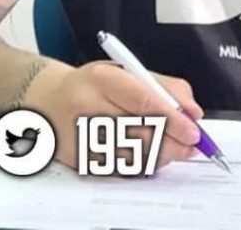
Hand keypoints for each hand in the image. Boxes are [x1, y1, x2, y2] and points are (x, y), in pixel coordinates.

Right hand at [24, 60, 203, 170]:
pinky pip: (120, 169)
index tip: (193, 129)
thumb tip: (193, 111)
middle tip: (192, 144)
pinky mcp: (79, 160)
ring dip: (161, 156)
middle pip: (138, 131)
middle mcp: (88, 107)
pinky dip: (143, 165)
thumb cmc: (94, 84)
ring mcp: (81, 137)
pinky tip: (154, 156)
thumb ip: (164, 86)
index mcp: (103, 78)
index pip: (143, 100)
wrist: (47, 101)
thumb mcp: (127, 71)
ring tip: (177, 149)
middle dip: (172, 141)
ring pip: (131, 155)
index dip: (172, 118)